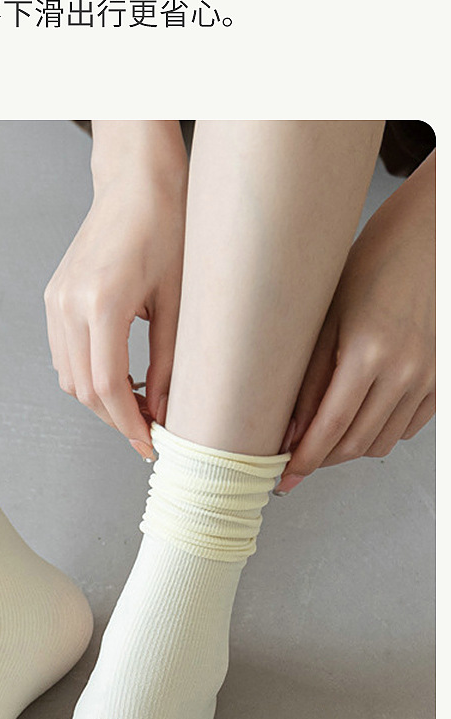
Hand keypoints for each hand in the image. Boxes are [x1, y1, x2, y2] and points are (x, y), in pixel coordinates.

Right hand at [44, 122, 187, 458]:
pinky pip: (64, 353)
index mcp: (101, 303)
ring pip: (68, 376)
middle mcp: (68, 304)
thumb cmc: (167, 227)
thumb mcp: (180, 300)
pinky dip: (88, 375)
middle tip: (150, 432)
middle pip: (83, 388)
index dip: (128, 424)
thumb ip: (171, 362)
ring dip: (100, 400)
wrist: (135, 183)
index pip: (107, 386)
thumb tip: (165, 412)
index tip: (150, 446)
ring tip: (139, 407)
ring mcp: (55, 300)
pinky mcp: (54, 297)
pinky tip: (121, 377)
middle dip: (115, 418)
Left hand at [277, 153, 434, 491]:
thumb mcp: (327, 316)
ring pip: (382, 442)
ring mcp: (429, 377)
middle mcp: (405, 371)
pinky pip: (407, 427)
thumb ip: (308, 377)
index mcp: (369, 352)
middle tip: (295, 459)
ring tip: (324, 435)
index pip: (330, 427)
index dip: (304, 460)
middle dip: (322, 458)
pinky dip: (380, 432)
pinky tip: (359, 417)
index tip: (284, 479)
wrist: (429, 239)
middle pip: (356, 443)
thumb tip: (288, 431)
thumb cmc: (371, 264)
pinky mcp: (442, 379)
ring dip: (350, 447)